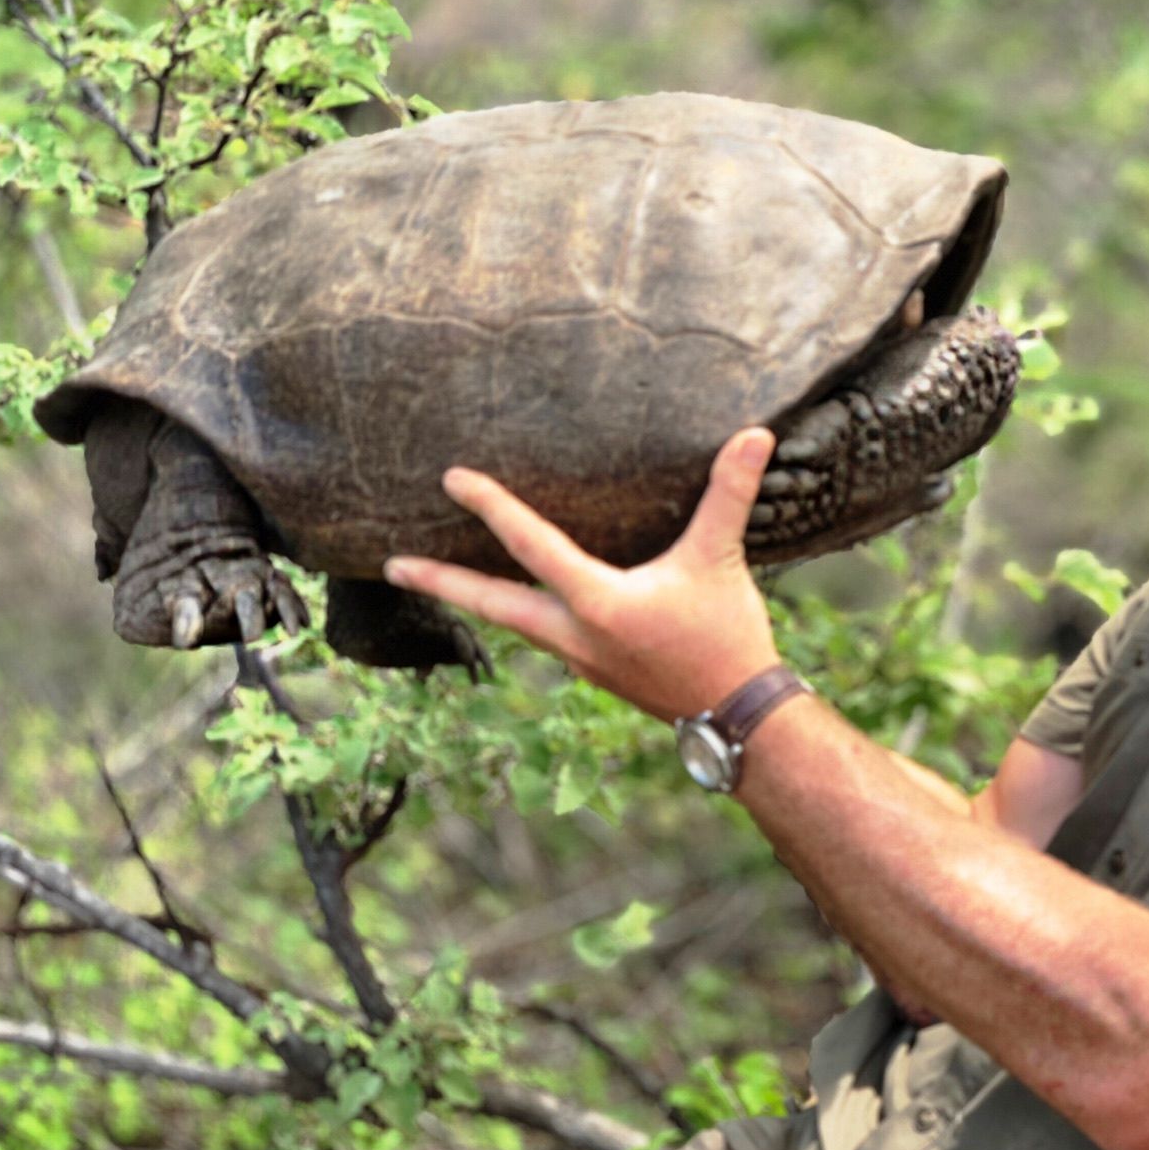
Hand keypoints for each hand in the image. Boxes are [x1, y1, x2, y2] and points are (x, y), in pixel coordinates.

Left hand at [382, 428, 783, 719]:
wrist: (736, 716)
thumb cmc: (726, 637)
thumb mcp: (722, 559)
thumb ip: (731, 494)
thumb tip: (756, 433)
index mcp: (598, 603)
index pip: (531, 544)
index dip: (491, 506)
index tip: (452, 479)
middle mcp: (575, 634)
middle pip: (491, 604)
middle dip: (440, 582)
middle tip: (393, 566)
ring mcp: (580, 659)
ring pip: (513, 623)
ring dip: (475, 600)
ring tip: (441, 579)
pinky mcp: (594, 671)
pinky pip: (542, 636)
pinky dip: (518, 615)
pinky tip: (524, 604)